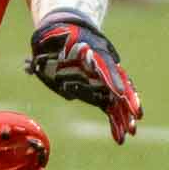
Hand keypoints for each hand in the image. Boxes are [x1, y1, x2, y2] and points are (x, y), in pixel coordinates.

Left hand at [26, 11, 142, 143]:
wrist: (63, 32)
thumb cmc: (55, 36)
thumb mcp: (49, 38)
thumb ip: (45, 52)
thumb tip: (31, 65)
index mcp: (92, 49)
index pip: (105, 64)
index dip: (112, 78)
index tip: (118, 93)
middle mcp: (102, 66)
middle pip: (119, 83)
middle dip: (128, 99)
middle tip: (137, 116)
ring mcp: (101, 79)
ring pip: (117, 99)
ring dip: (124, 116)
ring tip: (130, 133)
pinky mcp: (97, 91)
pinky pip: (109, 107)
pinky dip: (115, 122)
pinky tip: (119, 138)